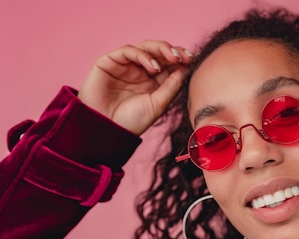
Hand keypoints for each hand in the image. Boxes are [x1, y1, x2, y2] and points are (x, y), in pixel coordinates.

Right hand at [78, 40, 192, 134]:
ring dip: (161, 49)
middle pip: (158, 52)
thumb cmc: (131, 122)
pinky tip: (153, 67)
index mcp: (152, 81)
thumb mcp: (159, 104)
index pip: (168, 63)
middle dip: (173, 51)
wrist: (106, 131)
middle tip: (183, 56)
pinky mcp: (109, 62)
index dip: (180, 58)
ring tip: (172, 59)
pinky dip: (143, 55)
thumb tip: (187, 67)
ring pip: (145, 47)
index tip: (192, 59)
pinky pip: (128, 50)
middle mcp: (139, 71)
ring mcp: (125, 65)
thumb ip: (172, 86)